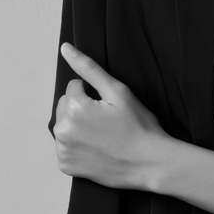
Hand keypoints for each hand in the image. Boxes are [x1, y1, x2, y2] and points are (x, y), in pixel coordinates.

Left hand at [53, 43, 165, 188]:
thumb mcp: (118, 92)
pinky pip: (66, 146)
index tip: (110, 108)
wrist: (150, 164)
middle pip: (65, 106)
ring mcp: (63, 150)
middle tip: (108, 122)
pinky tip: (97, 148)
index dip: (95, 95)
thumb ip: (89, 68)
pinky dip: (78, 146)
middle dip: (82, 109)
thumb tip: (65, 48)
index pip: (75, 87)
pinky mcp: (66, 165)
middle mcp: (62, 130)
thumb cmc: (139, 127)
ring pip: (65, 125)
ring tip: (104, 135)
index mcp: (74, 108)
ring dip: (78, 126)